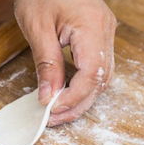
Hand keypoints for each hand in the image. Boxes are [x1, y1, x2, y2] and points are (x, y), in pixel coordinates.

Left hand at [14, 0, 116, 125]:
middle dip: (77, 104)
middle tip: (54, 118)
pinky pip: (96, 69)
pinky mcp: (98, 38)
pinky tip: (68, 93)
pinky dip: (82, 85)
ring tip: (59, 110)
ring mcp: (104, 35)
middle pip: (100, 80)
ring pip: (101, 78)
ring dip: (81, 98)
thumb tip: (48, 96)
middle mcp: (105, 33)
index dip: (73, 97)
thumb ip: (47, 64)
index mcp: (92, 27)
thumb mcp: (38, 28)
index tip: (52, 109)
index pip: (91, 73)